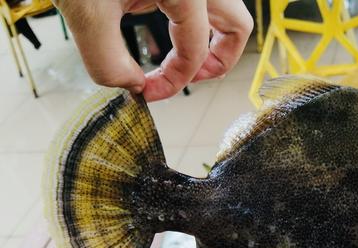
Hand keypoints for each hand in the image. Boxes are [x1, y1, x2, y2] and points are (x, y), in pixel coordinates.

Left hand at [53, 0, 252, 100]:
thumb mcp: (86, 11)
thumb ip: (107, 60)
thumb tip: (129, 84)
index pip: (195, 52)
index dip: (174, 82)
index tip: (149, 92)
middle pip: (236, 26)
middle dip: (216, 61)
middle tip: (189, 78)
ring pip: (226, 11)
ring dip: (213, 38)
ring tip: (188, 60)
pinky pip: (201, 1)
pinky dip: (193, 19)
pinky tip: (169, 30)